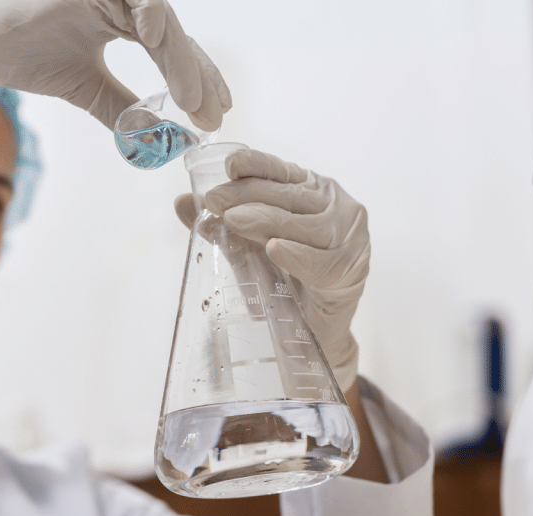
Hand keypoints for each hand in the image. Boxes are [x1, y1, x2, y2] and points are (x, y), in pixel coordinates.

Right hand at [0, 0, 230, 129]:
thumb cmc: (21, 51)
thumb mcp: (85, 88)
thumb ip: (123, 110)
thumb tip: (159, 141)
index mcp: (121, 17)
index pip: (171, 48)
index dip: (195, 80)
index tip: (212, 115)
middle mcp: (120, 0)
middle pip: (174, 35)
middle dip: (198, 76)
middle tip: (215, 112)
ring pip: (160, 20)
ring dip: (182, 60)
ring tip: (196, 99)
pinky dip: (151, 18)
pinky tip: (160, 42)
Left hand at [174, 149, 368, 389]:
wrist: (313, 334)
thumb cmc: (285, 284)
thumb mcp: (248, 250)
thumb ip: (222, 226)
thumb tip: (182, 202)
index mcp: (314, 193)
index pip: (284, 171)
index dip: (257, 164)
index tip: (229, 165)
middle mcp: (338, 208)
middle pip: (291, 195)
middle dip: (249, 195)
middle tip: (215, 201)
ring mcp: (350, 239)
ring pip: (306, 224)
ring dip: (268, 221)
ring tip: (234, 221)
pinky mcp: (350, 273)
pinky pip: (321, 261)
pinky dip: (296, 255)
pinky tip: (274, 249)